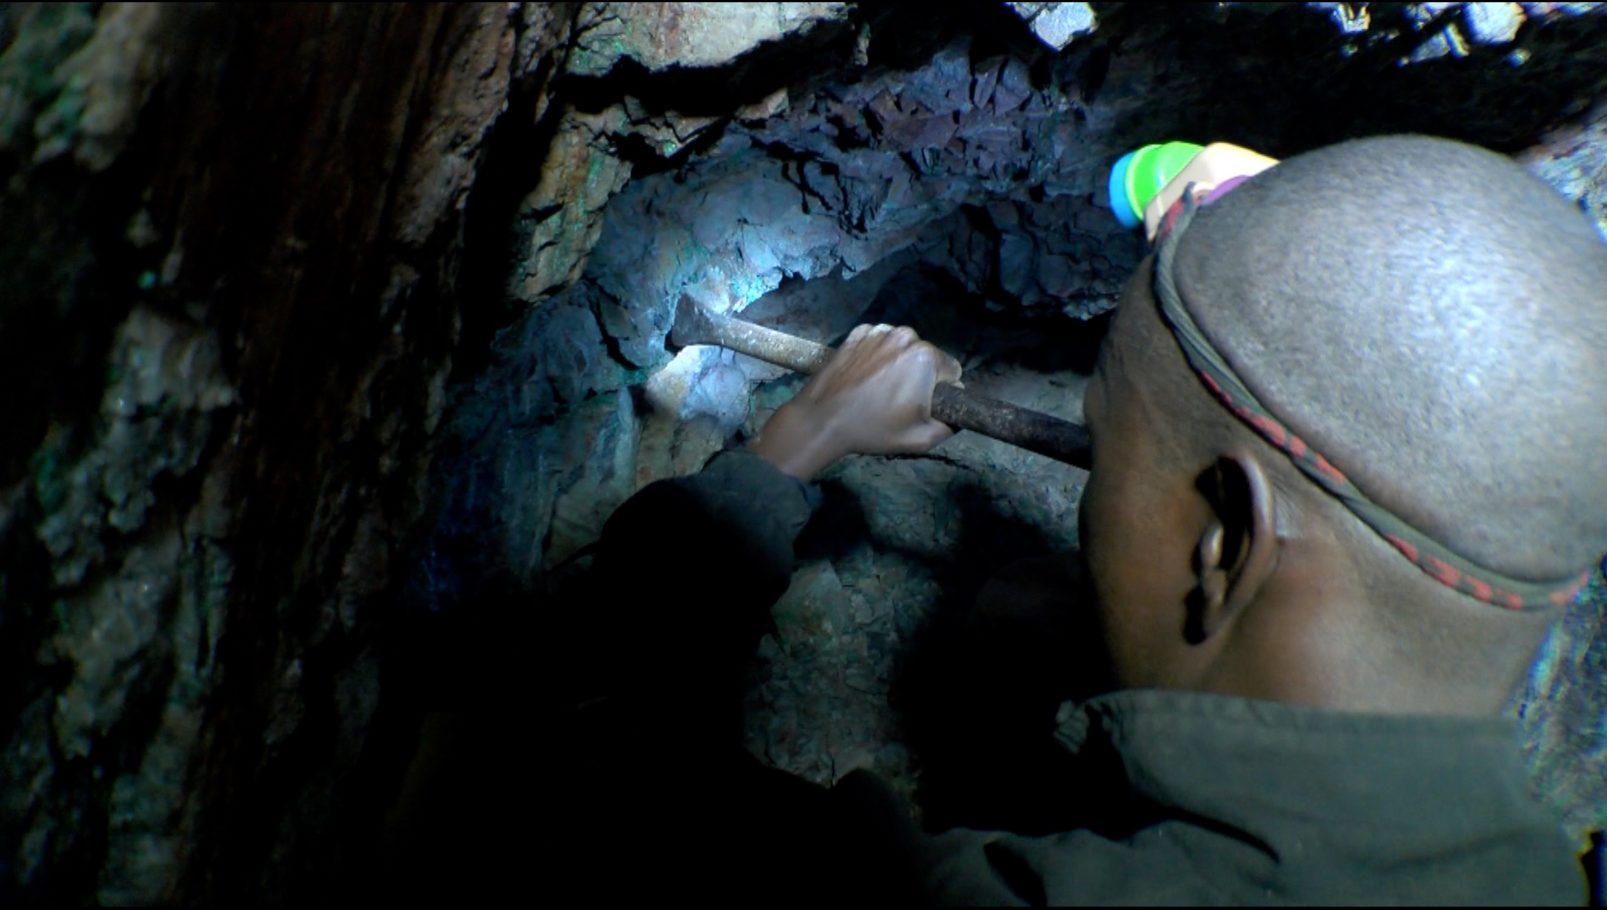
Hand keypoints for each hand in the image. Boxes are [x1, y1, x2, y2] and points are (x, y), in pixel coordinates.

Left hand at [750, 324, 961, 480]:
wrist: (821, 418)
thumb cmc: (873, 429)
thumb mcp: (920, 439)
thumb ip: (950, 426)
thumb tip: (958, 416)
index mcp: (926, 357)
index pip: (953, 371)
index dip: (942, 391)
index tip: (923, 405)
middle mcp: (906, 335)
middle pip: (927, 356)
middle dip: (920, 375)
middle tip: (898, 399)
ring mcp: (879, 331)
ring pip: (903, 346)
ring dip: (899, 362)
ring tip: (879, 387)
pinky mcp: (857, 332)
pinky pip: (879, 341)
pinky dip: (877, 354)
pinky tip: (865, 375)